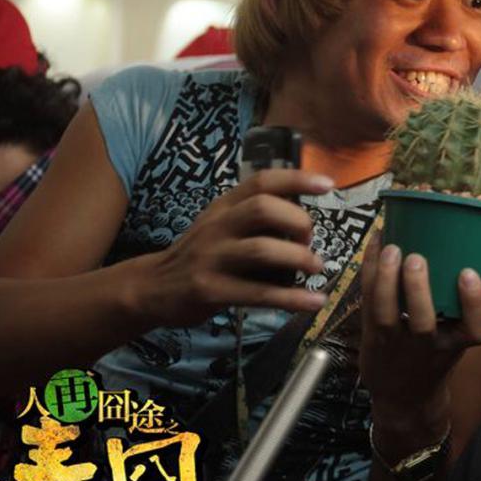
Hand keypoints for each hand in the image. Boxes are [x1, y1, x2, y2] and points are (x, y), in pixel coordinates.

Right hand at [138, 169, 330, 326]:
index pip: (261, 182)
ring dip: (299, 258)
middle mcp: (217, 226)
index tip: (327, 184)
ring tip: (316, 268)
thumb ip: (254, 217)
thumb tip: (306, 219)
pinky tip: (315, 301)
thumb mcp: (221, 225)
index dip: (296, 179)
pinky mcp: (211, 290)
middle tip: (310, 240)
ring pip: (262, 250)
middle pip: (263, 209)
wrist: (153, 288)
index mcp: (224, 206)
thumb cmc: (200, 255)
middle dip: (298, 222)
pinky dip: (292, 298)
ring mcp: (212, 258)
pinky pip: (259, 293)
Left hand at [359, 239, 480, 457]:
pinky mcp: (373, 336)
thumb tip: (466, 244)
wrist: (404, 397)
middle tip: (417, 259)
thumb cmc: (435, 354)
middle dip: (418, 289)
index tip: (469, 273)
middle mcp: (429, 346)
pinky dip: (370, 271)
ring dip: (386, 279)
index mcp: (459, 343)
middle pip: (423, 321)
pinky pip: (368, 302)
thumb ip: (461, 305)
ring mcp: (397, 343)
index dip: (474, 301)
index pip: (476, 328)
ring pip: (387, 313)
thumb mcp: (457, 338)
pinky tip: (376, 244)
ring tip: (390, 249)